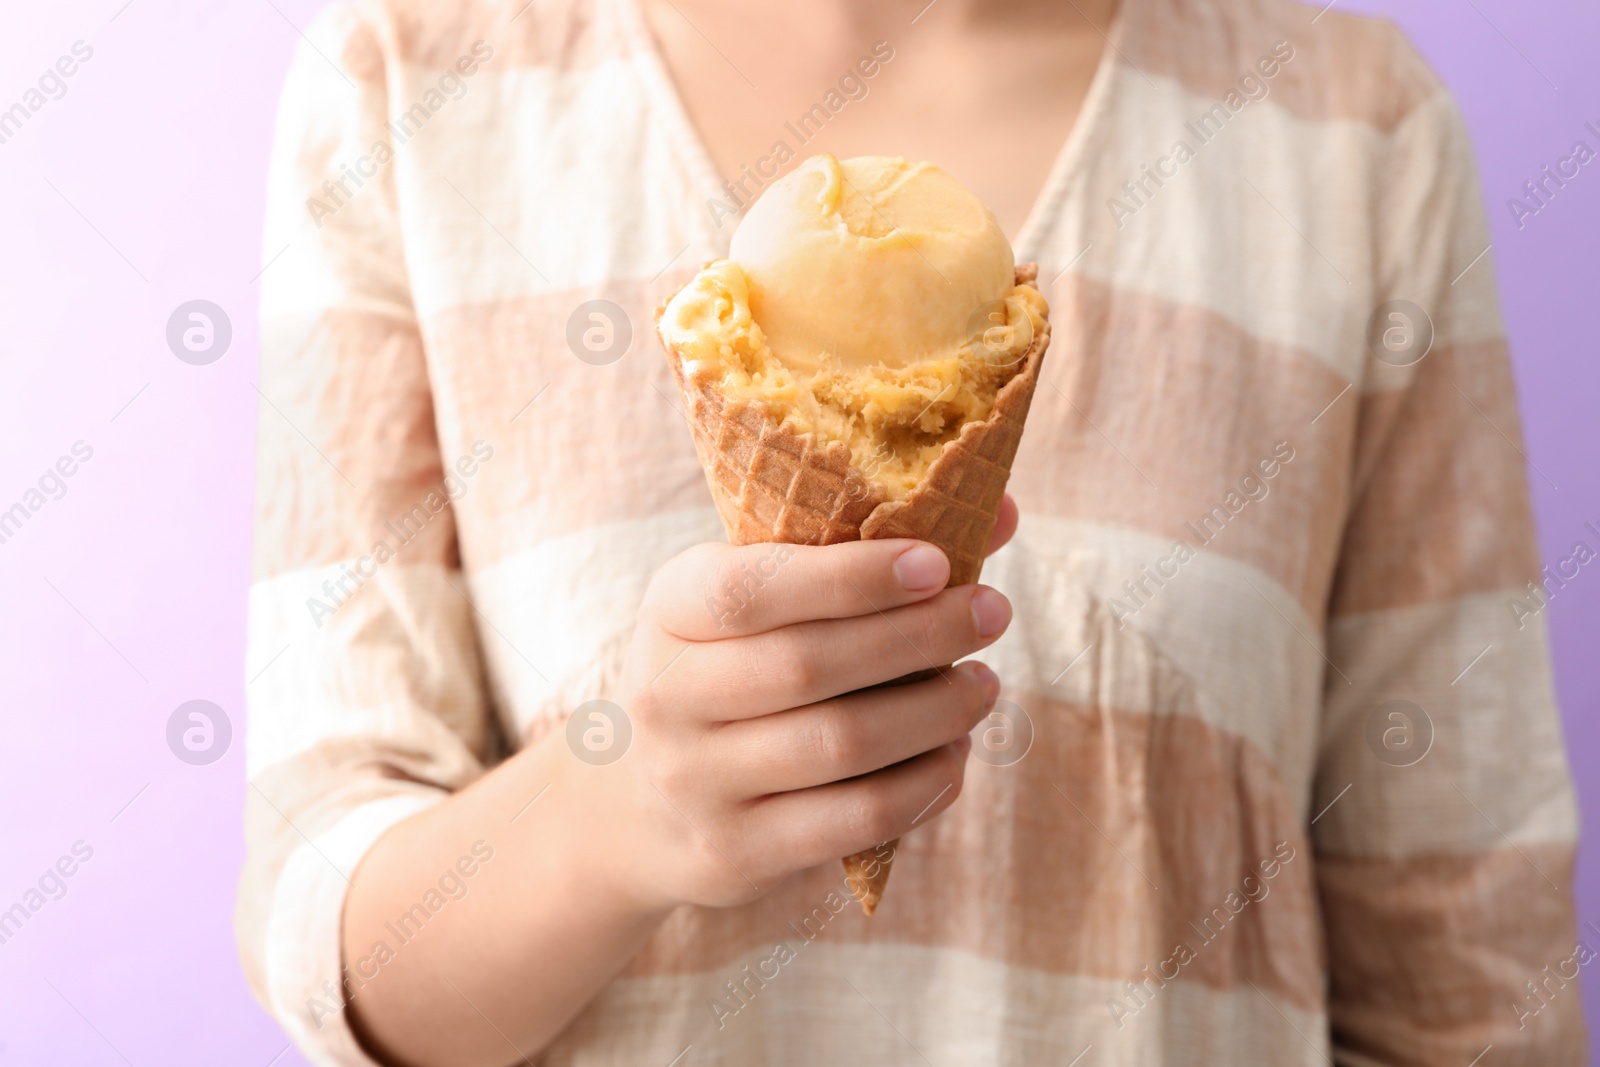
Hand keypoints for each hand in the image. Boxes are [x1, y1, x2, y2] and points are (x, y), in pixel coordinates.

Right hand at [574, 496, 1019, 911]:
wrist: (638, 809)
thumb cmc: (730, 673)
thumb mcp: (757, 600)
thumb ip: (858, 554)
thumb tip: (998, 511)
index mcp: (670, 609)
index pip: (752, 589)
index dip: (850, 577)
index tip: (938, 563)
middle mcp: (667, 695)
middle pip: (809, 665)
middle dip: (919, 636)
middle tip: (992, 612)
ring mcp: (694, 782)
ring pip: (839, 745)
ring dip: (933, 712)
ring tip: (983, 686)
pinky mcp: (734, 852)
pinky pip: (852, 820)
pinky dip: (922, 785)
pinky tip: (954, 755)